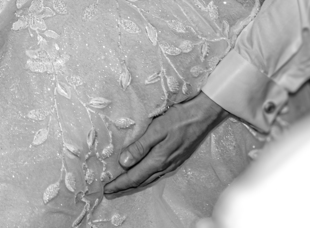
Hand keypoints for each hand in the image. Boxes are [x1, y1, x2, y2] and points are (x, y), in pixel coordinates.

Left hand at [104, 92, 225, 196]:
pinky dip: (145, 178)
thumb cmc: (179, 119)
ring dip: (134, 184)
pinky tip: (142, 175)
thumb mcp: (157, 129)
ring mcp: (171, 164)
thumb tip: (123, 163)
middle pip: (140, 182)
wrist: (203, 116)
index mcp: (158, 160)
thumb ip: (140, 146)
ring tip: (122, 186)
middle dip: (124, 188)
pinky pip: (156, 174)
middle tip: (109, 192)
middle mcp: (164, 166)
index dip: (119, 184)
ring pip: (148, 179)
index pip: (133, 177)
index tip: (106, 189)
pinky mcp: (176, 159)